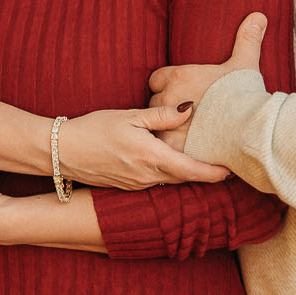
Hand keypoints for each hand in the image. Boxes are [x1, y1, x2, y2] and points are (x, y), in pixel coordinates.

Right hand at [55, 106, 230, 188]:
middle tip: (229, 165)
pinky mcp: (129, 186)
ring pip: (171, 181)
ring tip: (207, 162)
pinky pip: (157, 182)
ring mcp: (138, 185)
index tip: (232, 170)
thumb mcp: (129, 116)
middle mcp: (147, 177)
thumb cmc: (94, 129)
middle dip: (207, 174)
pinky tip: (175, 164)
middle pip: (185, 178)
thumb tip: (190, 108)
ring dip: (188, 174)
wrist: (63, 151)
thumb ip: (161, 115)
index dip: (214, 173)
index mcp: (150, 157)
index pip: (191, 170)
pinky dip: (170, 175)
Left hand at [147, 12, 268, 139]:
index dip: (168, 86)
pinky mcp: (172, 147)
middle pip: (155, 104)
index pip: (156, 79)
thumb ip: (247, 39)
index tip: (182, 93)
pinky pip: (163, 147)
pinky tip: (185, 149)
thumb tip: (258, 15)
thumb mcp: (246, 63)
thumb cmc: (245, 95)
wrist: (250, 129)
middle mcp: (168, 98)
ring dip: (167, 129)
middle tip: (185, 115)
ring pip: (157, 127)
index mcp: (178, 76)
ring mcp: (167, 124)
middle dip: (166, 108)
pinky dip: (172, 149)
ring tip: (184, 135)